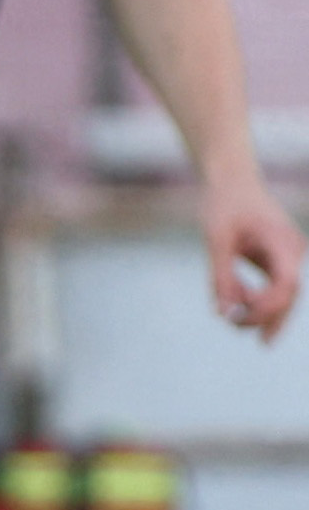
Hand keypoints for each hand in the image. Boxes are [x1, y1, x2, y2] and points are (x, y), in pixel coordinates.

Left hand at [202, 172, 302, 342]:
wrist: (232, 179)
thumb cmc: (223, 204)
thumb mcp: (216, 240)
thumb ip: (220, 277)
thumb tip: (222, 314)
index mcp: (282, 241)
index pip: (286, 284)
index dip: (267, 307)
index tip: (239, 318)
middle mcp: (293, 249)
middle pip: (289, 294)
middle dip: (267, 317)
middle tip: (240, 330)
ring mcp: (290, 253)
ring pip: (286, 293)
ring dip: (265, 312)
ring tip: (243, 327)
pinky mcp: (280, 257)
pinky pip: (277, 285)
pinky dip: (262, 300)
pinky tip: (244, 312)